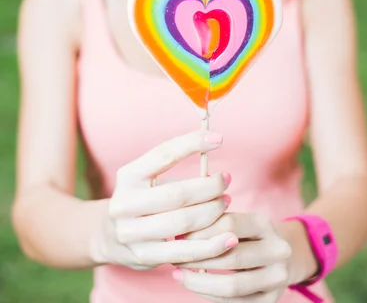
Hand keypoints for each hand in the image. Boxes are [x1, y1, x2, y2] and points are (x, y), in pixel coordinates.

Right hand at [89, 131, 237, 270]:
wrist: (108, 236)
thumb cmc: (140, 200)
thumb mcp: (147, 179)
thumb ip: (174, 172)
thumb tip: (213, 167)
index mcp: (128, 176)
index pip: (163, 154)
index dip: (192, 144)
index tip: (218, 139)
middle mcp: (125, 203)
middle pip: (177, 193)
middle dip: (208, 187)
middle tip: (226, 181)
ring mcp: (131, 232)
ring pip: (182, 222)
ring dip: (212, 213)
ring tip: (226, 203)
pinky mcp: (142, 256)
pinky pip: (183, 251)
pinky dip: (211, 246)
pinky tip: (230, 239)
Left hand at [172, 212, 291, 301]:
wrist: (281, 257)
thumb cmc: (248, 236)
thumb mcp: (239, 222)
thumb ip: (216, 223)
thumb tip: (181, 233)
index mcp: (266, 224)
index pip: (229, 225)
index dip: (201, 231)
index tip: (179, 235)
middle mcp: (278, 250)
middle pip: (231, 257)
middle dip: (198, 258)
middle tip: (174, 257)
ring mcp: (277, 278)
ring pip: (232, 285)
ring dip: (199, 281)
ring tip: (178, 274)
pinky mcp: (270, 300)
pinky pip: (234, 302)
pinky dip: (209, 295)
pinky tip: (193, 285)